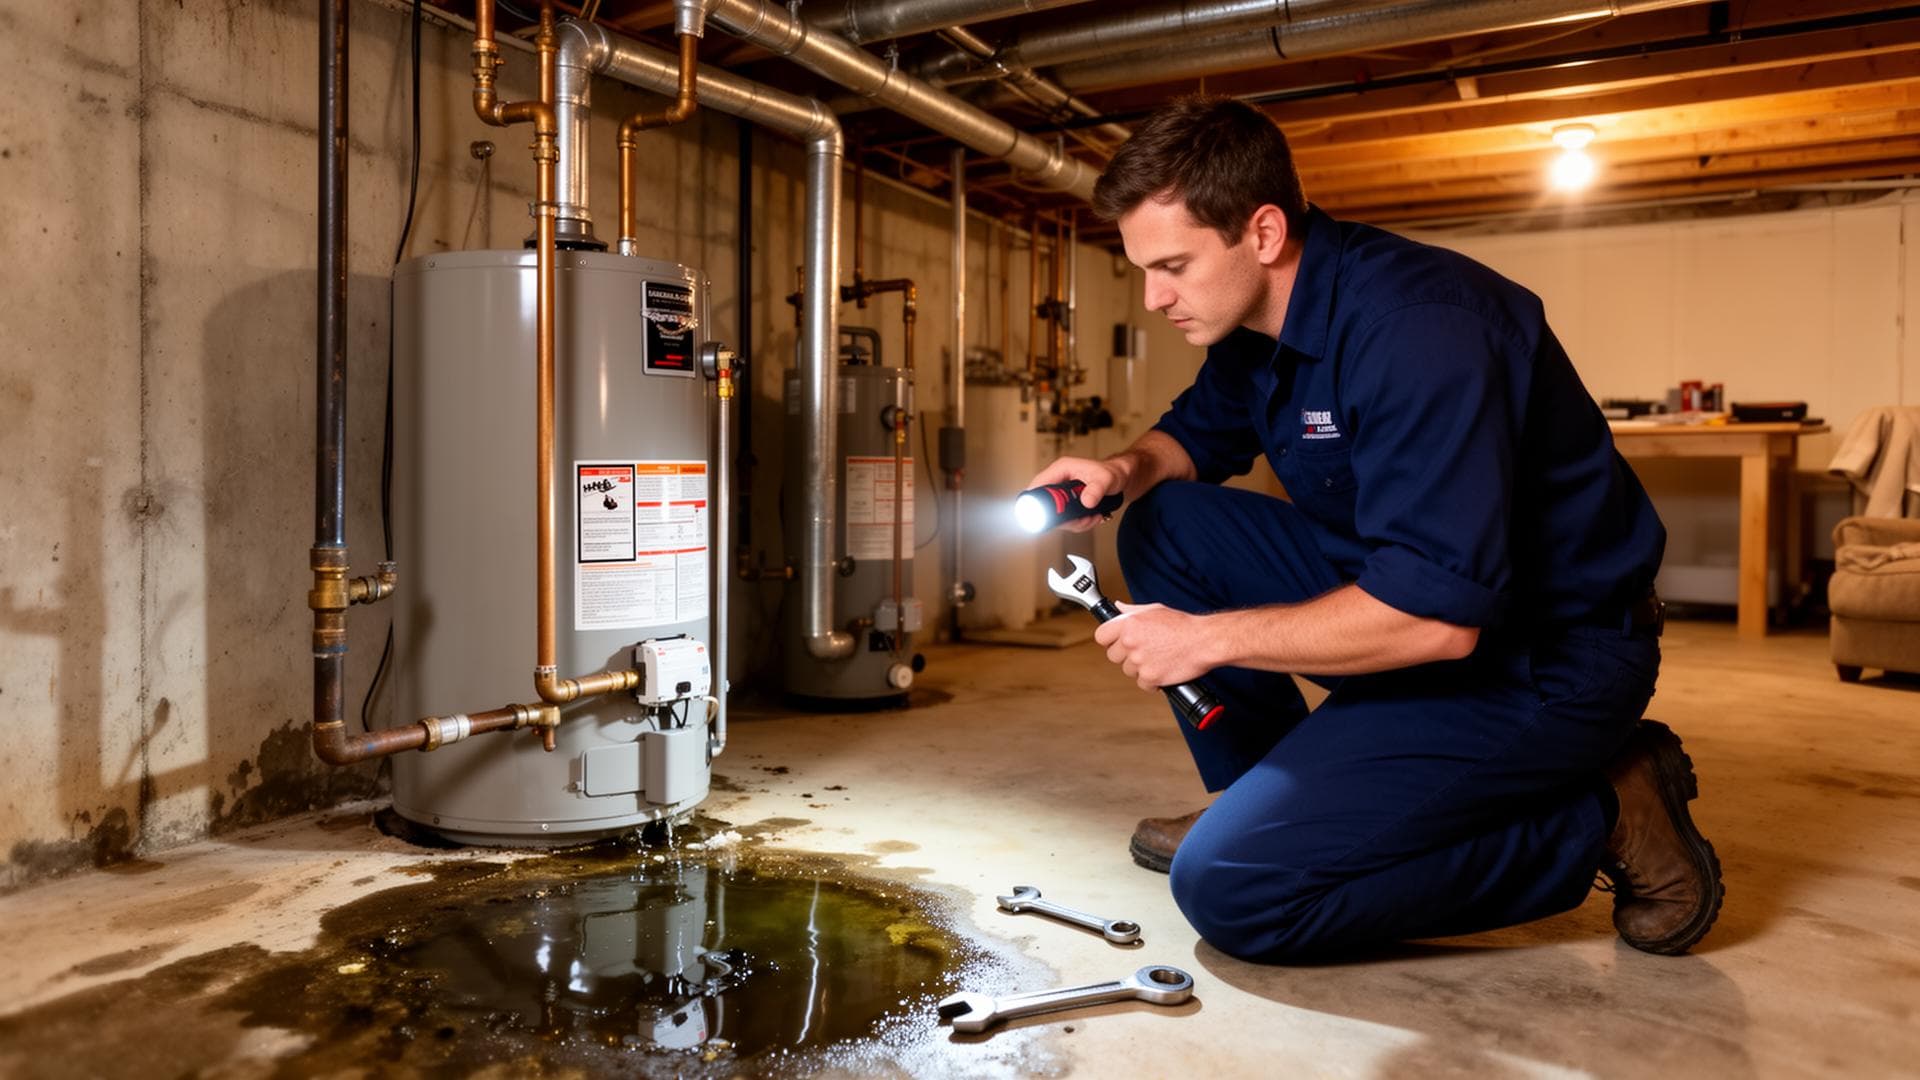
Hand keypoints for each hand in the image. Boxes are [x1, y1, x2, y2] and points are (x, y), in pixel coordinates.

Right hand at [1025, 454, 1131, 532]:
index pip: (1038, 485)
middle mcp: (1059, 480)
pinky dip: (1079, 523)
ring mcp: (1063, 493)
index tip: (1041, 516)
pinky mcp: (1069, 503)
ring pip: (1057, 516)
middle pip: (1046, 505)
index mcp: (1061, 469)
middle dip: (1062, 518)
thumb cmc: (1114, 472)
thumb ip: (1096, 489)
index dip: (1034, 501)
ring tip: (1091, 518)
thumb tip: (1086, 502)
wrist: (1123, 478)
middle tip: (1079, 520)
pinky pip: (1067, 519)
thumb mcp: (1107, 479)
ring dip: (1074, 523)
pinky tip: (1092, 518)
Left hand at [1093, 602, 1213, 689]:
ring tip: (1158, 658)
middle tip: (1144, 650)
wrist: (1204, 641)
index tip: (1117, 642)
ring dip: (1139, 668)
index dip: (1109, 640)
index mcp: (1128, 623)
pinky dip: (1151, 681)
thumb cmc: (1182, 625)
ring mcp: (1139, 661)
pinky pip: (1142, 684)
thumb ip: (1132, 611)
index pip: (1101, 636)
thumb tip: (1117, 608)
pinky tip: (1162, 669)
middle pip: (1113, 656)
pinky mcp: (1150, 677)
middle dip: (1126, 655)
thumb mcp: (1155, 610)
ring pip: (1128, 671)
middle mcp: (1130, 642)